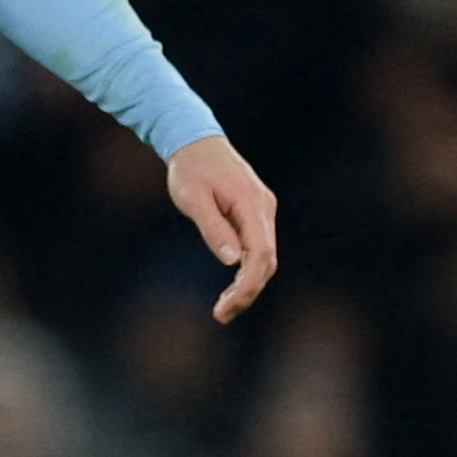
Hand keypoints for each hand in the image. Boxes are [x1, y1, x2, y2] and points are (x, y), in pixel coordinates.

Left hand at [166, 134, 281, 323]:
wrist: (195, 141)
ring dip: (248, 284)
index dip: (248, 285)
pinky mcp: (255, 213)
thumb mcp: (194, 199)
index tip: (226, 306)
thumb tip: (232, 261)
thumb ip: (213, 228)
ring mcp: (262, 211)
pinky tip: (232, 286)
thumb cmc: (189, 169)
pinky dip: (247, 270)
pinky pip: (258, 248)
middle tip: (221, 315)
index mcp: (252, 205)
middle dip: (247, 292)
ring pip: (264, 257)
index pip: (261, 255)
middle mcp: (264, 209)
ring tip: (224, 308)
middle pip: (267, 261)